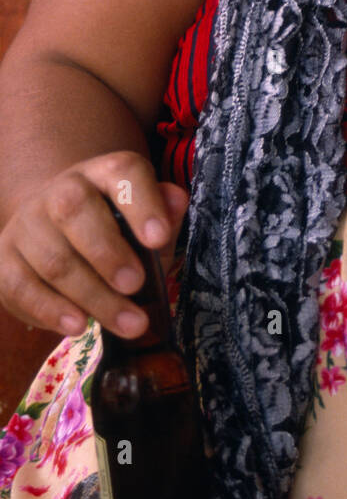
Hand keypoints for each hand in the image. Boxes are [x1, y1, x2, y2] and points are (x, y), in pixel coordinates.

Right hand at [0, 151, 188, 340]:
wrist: (58, 227)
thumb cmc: (116, 228)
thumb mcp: (146, 218)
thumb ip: (164, 212)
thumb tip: (177, 201)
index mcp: (104, 173)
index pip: (122, 172)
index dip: (141, 204)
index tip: (159, 238)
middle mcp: (61, 189)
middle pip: (75, 211)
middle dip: (107, 253)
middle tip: (136, 284)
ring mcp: (28, 223)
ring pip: (52, 258)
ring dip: (92, 295)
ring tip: (127, 323)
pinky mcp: (5, 258)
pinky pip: (21, 286)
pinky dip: (50, 310)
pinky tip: (78, 326)